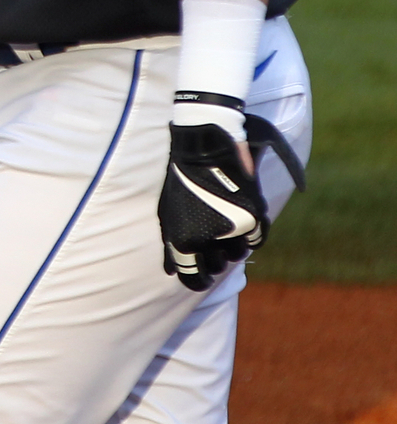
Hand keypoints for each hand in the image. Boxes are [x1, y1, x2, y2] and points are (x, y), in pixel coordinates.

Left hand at [159, 119, 268, 290]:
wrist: (202, 146)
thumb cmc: (180, 176)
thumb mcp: (168, 210)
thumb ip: (172, 242)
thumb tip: (171, 270)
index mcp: (182, 240)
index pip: (193, 277)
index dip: (198, 278)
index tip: (202, 276)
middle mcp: (208, 240)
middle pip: (218, 266)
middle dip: (215, 258)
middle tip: (212, 242)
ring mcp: (232, 230)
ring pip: (237, 254)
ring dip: (232, 245)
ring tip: (223, 225)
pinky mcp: (251, 217)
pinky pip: (256, 240)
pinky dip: (249, 234)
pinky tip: (240, 221)